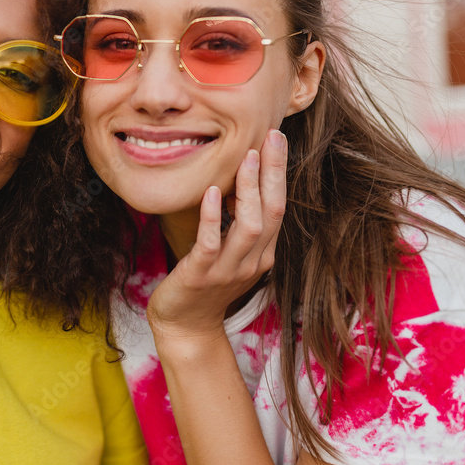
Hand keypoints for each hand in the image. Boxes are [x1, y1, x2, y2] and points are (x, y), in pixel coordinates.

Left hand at [147, 129, 285, 342]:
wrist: (185, 326)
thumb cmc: (203, 284)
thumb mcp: (227, 251)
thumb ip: (235, 224)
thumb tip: (236, 184)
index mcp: (261, 253)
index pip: (279, 206)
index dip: (279, 173)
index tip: (277, 139)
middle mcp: (252, 261)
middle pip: (273, 211)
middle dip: (274, 173)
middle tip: (273, 137)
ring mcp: (228, 270)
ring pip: (250, 226)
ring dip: (249, 190)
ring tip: (246, 158)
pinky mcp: (201, 276)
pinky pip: (211, 243)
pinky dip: (212, 217)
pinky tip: (209, 193)